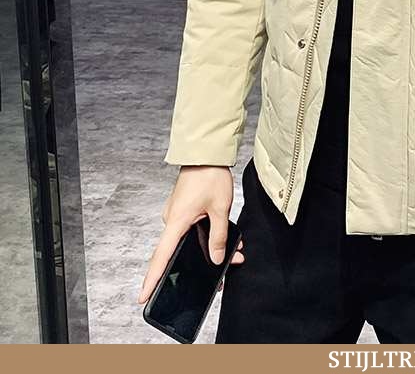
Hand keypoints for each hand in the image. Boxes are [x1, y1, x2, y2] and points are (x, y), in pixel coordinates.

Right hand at [138, 165, 243, 304]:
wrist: (207, 153)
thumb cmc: (210, 176)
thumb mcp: (220, 207)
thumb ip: (218, 235)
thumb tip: (216, 259)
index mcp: (176, 221)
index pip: (161, 257)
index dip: (152, 279)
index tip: (143, 298)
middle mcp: (172, 220)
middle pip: (179, 252)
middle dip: (199, 266)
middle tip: (218, 279)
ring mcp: (177, 214)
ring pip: (189, 240)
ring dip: (209, 248)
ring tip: (234, 255)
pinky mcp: (184, 210)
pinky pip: (192, 229)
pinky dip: (207, 235)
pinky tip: (228, 239)